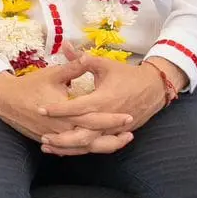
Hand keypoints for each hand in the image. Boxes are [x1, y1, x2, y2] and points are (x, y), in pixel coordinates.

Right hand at [0, 61, 133, 151]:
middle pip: (93, 139)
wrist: (5, 100)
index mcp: (64, 113)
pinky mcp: (51, 141)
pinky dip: (87, 149)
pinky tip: (99, 145)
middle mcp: (61, 129)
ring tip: (121, 140)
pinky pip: (73, 150)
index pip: (93, 119)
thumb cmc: (30, 86)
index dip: (112, 119)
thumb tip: (87, 56)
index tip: (128, 115)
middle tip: (131, 131)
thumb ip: (73, 67)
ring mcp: (55, 138)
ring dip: (104, 146)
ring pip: (84, 148)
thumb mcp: (53, 74)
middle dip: (113, 137)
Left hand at [38, 54, 175, 152]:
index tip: (41, 109)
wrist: (155, 88)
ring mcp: (114, 129)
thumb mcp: (105, 65)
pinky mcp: (117, 134)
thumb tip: (66, 46)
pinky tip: (65, 151)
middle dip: (61, 138)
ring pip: (89, 144)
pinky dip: (81, 150)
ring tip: (48, 148)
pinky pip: (97, 146)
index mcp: (103, 100)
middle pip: (82, 134)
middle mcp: (108, 118)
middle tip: (42, 137)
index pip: (77, 107)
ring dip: (68, 148)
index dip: (58, 109)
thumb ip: (83, 59)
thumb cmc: (127, 75)